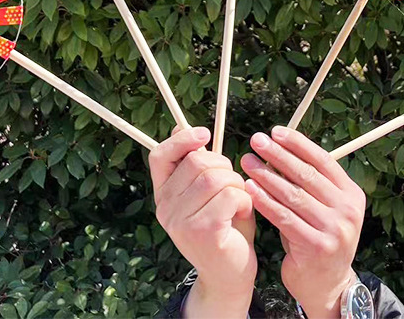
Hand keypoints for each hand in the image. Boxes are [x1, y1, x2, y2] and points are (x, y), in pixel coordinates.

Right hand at [149, 126, 256, 318]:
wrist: (230, 275)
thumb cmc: (223, 226)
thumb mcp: (207, 191)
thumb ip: (195, 164)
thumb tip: (178, 128)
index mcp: (163, 194)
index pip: (159, 156)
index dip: (181, 140)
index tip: (205, 134)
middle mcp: (165, 208)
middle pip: (197, 162)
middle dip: (224, 166)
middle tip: (234, 184)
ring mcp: (181, 222)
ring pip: (215, 177)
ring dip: (237, 184)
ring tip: (240, 201)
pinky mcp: (202, 232)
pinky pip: (229, 195)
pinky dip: (244, 199)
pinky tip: (243, 212)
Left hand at [241, 126, 364, 318]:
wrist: (327, 284)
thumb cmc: (317, 236)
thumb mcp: (323, 207)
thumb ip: (308, 183)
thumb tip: (277, 148)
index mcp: (351, 194)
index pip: (323, 160)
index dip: (298, 143)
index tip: (275, 131)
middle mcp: (347, 210)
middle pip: (307, 175)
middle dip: (278, 155)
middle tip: (256, 140)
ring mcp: (334, 229)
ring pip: (293, 195)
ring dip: (267, 176)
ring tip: (247, 162)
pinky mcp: (317, 246)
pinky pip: (284, 218)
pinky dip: (265, 202)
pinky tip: (250, 190)